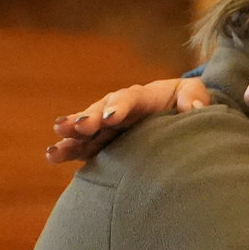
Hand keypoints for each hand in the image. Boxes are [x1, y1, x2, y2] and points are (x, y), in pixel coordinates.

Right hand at [44, 76, 211, 163]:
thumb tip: (195, 109)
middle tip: (76, 128)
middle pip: (100, 111)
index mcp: (142, 96)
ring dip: (70, 138)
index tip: (112, 117)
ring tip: (54, 149)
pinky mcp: (104, 142)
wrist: (177, 112)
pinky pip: (84, 146)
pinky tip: (52, 156)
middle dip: (87, 119)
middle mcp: (119, 108)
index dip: (120, 106)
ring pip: (86, 130)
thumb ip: (195, 97)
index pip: (129, 98)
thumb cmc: (187, 100)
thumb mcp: (194, 93)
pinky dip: (70, 151)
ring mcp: (108, 126)